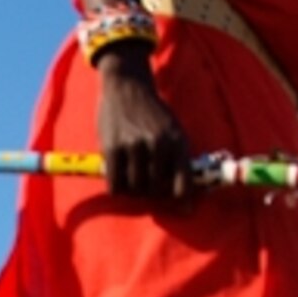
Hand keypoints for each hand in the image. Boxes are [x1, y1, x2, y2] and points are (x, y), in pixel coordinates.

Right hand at [94, 52, 190, 199]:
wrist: (127, 86)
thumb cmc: (152, 113)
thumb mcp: (172, 129)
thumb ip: (177, 157)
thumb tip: (182, 193)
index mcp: (177, 141)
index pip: (184, 181)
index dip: (185, 200)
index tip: (186, 210)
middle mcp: (157, 144)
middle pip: (157, 189)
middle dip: (154, 193)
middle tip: (149, 189)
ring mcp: (134, 146)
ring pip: (135, 188)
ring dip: (134, 190)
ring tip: (133, 180)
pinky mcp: (112, 148)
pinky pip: (116, 184)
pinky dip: (118, 188)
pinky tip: (119, 180)